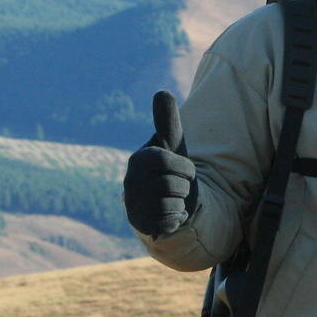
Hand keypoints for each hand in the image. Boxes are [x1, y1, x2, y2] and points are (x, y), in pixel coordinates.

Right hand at [123, 90, 198, 237]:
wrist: (166, 202)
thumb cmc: (170, 170)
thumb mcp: (172, 145)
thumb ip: (168, 121)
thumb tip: (162, 91)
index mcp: (139, 160)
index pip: (167, 162)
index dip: (184, 168)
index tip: (185, 171)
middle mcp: (131, 182)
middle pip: (174, 185)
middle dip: (184, 187)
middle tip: (176, 187)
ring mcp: (133, 204)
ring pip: (172, 204)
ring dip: (180, 203)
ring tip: (172, 200)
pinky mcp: (140, 225)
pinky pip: (168, 223)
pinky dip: (175, 219)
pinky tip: (169, 214)